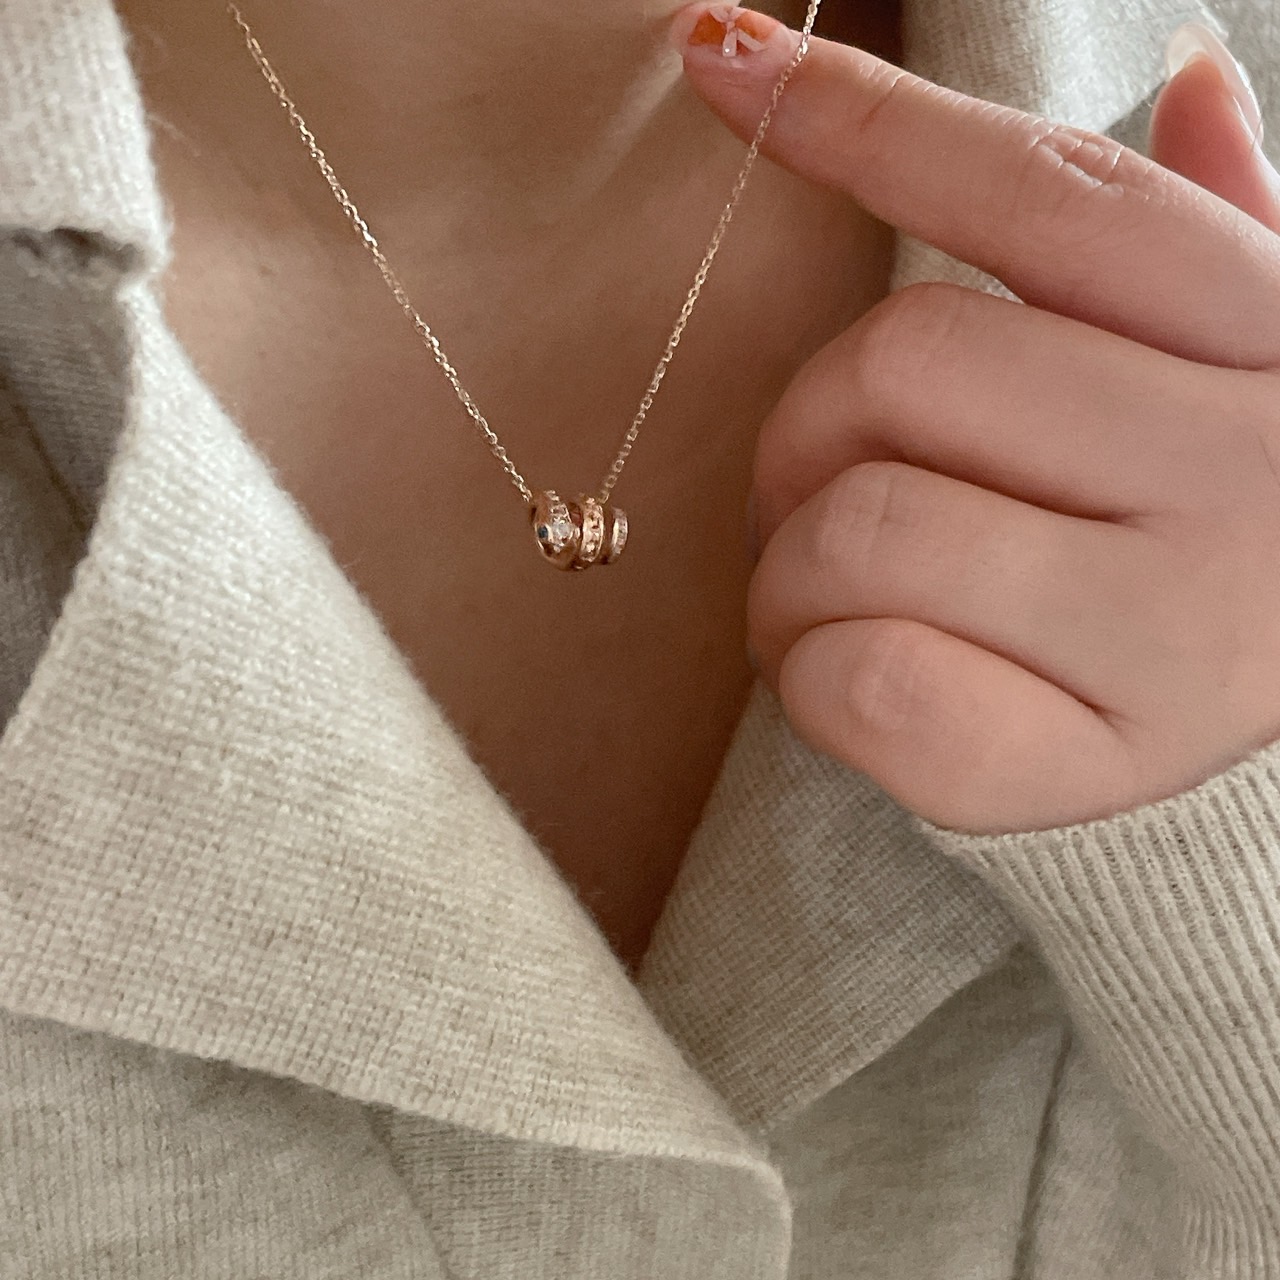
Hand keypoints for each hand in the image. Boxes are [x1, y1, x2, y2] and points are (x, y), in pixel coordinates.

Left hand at [674, 7, 1279, 833]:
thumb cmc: (1235, 536)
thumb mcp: (1258, 372)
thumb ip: (1219, 233)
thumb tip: (1190, 78)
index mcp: (1265, 342)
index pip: (1042, 195)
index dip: (861, 121)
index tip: (719, 63)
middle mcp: (1237, 472)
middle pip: (900, 366)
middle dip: (799, 437)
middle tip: (805, 498)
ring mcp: (1173, 631)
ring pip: (860, 534)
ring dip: (786, 575)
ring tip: (819, 601)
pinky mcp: (1094, 764)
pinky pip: (868, 686)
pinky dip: (811, 680)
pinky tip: (845, 678)